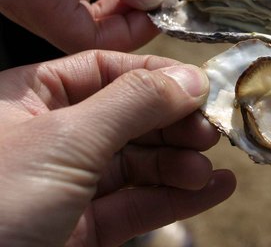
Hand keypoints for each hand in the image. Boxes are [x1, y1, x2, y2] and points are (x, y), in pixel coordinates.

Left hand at [0, 50, 235, 245]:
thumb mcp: (67, 141)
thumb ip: (133, 103)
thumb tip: (189, 78)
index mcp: (32, 99)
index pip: (107, 70)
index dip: (156, 76)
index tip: (200, 86)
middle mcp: (54, 137)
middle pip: (132, 116)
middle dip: (174, 125)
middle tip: (209, 132)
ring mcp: (69, 184)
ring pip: (139, 162)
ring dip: (180, 163)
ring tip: (206, 170)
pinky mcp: (83, 227)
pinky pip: (139, 204)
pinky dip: (177, 197)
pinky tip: (212, 189)